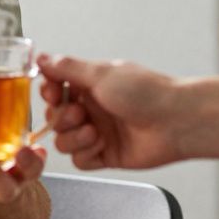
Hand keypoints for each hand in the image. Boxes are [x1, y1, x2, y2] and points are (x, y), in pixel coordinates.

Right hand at [38, 54, 183, 170]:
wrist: (177, 121)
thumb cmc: (146, 93)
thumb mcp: (100, 74)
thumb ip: (66, 68)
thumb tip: (41, 58)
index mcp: (90, 85)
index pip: (54, 89)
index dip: (49, 93)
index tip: (54, 94)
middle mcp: (92, 108)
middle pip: (54, 117)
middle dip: (62, 118)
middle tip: (81, 114)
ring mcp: (97, 132)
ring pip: (63, 141)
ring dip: (74, 137)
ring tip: (94, 132)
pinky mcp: (105, 154)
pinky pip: (80, 160)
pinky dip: (86, 153)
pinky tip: (101, 145)